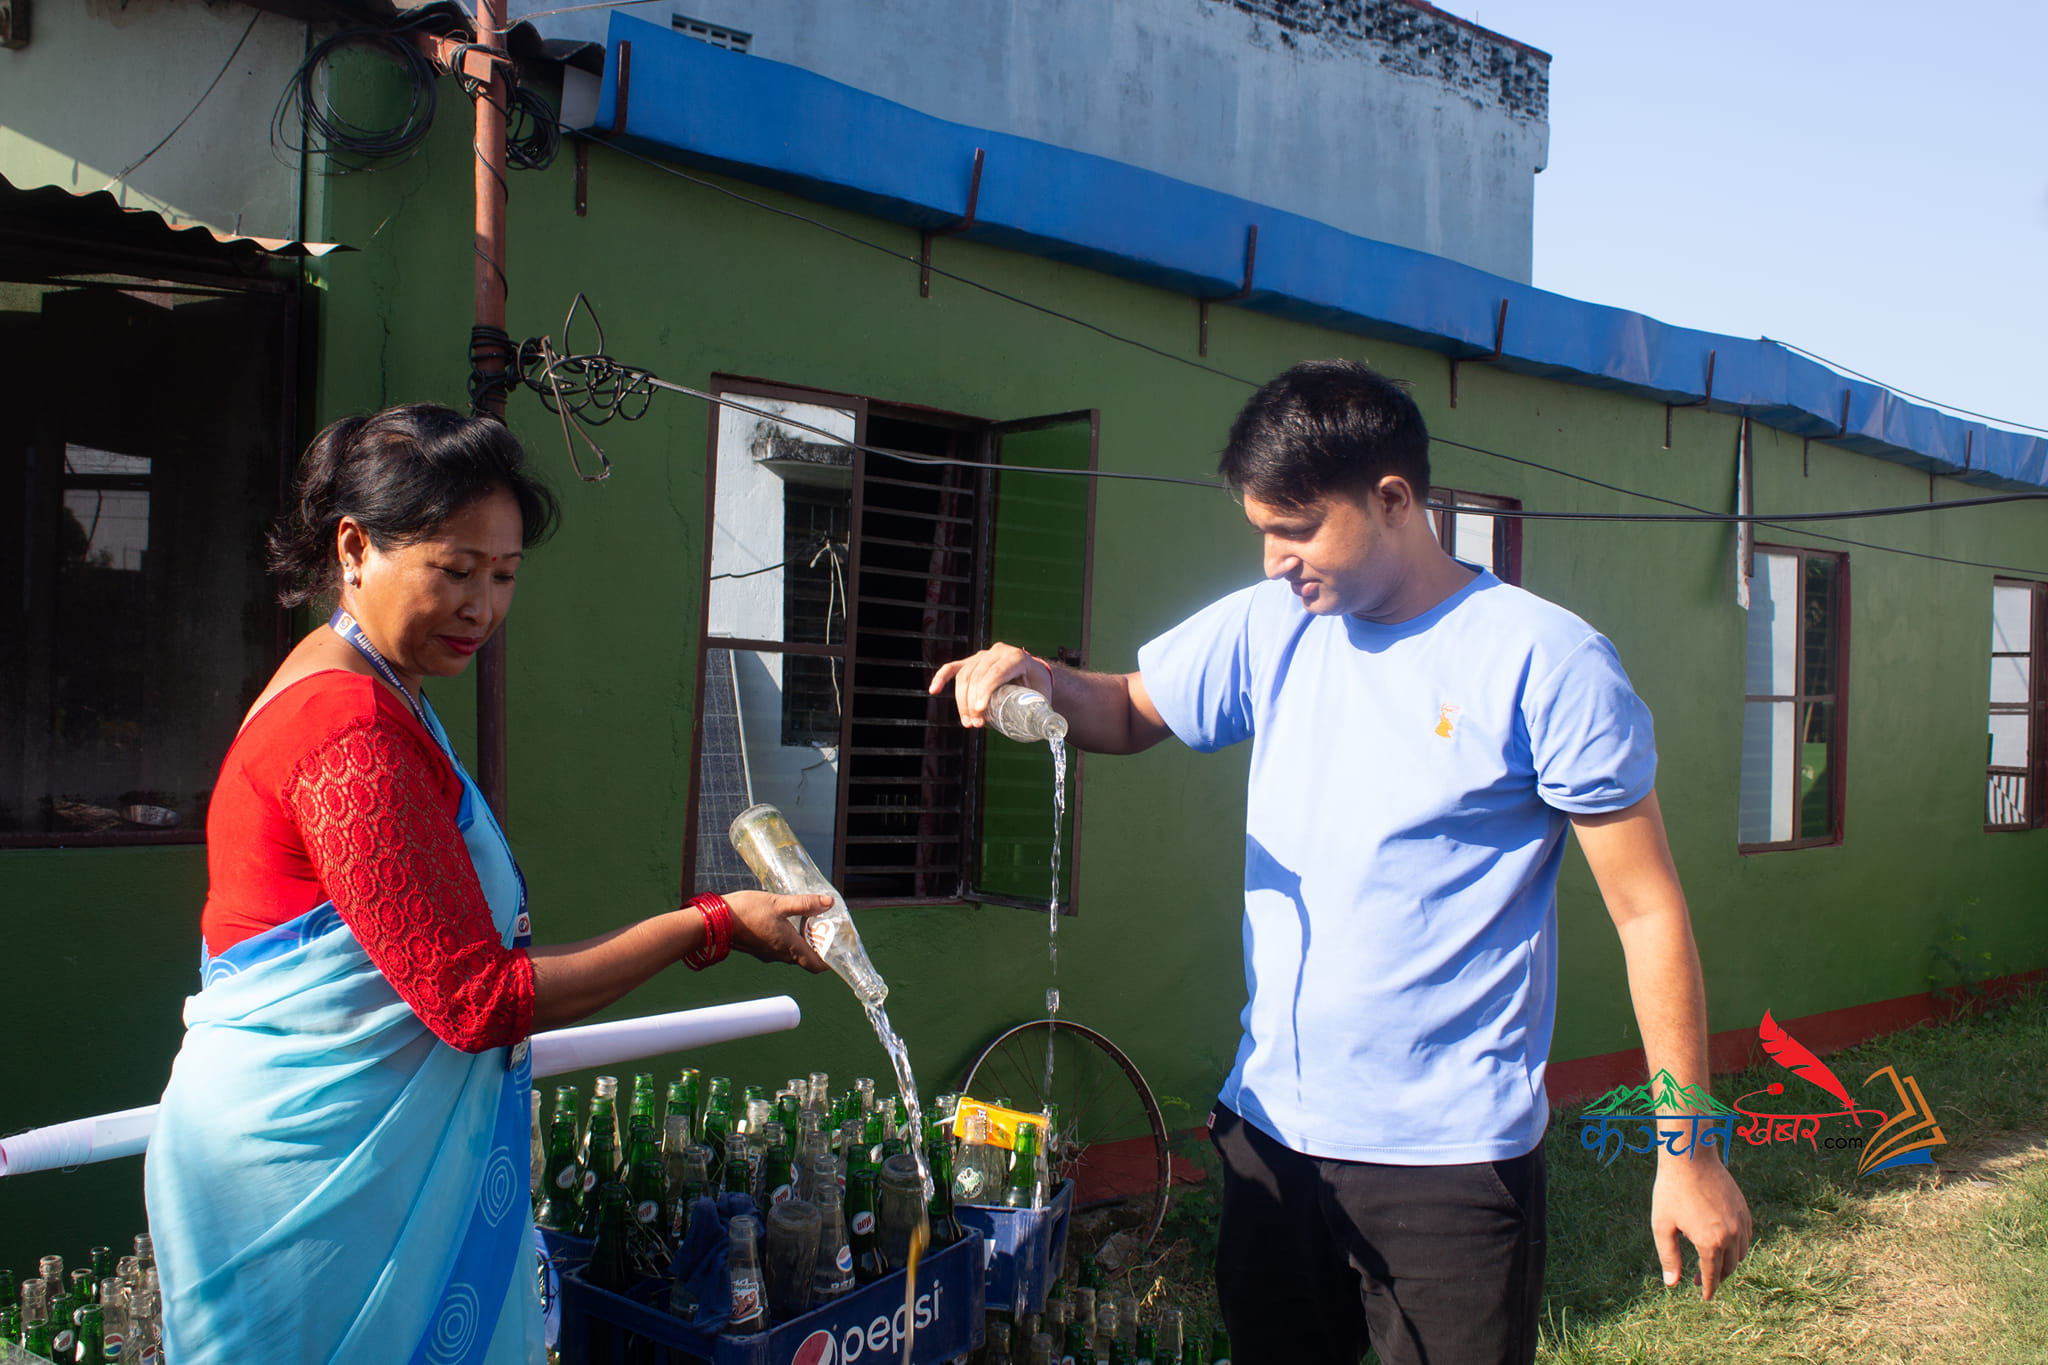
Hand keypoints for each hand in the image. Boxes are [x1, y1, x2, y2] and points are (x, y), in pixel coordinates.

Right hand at [722, 891, 831, 971]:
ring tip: (808, 920)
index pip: (817, 965)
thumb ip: (805, 904)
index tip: (838, 948)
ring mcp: (768, 953)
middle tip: (825, 927)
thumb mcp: (779, 903)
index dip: (830, 961)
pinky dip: (789, 938)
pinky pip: (780, 948)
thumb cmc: (747, 912)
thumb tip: (829, 903)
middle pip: (807, 958)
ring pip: (793, 952)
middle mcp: (781, 955)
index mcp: (790, 948)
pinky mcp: (759, 948)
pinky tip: (787, 921)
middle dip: (818, 945)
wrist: (715, 921)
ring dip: (803, 940)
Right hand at [927, 642, 1051, 726]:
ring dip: (961, 700)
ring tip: (968, 722)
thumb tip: (1044, 731)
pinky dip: (941, 678)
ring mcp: (983, 655)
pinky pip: (953, 668)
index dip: (985, 691)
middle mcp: (998, 652)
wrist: (1034, 674)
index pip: (997, 672)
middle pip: (977, 675)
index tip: (979, 712)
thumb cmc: (1039, 686)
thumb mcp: (1043, 696)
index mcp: (1017, 657)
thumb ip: (1041, 710)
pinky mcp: (972, 661)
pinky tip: (933, 690)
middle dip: (972, 701)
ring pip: (965, 675)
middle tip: (975, 724)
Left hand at [1652, 1154, 1751, 1298]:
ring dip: (1728, 1263)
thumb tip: (1673, 1283)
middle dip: (1716, 1277)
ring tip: (1711, 1263)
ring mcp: (1741, 1222)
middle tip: (1701, 1280)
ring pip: (1740, 1254)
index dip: (1708, 1289)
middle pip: (1728, 1267)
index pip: (1712, 1275)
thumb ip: (1669, 1257)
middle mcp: (1731, 1236)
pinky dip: (1738, 1247)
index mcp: (1710, 1242)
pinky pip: (1746, 1238)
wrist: (1690, 1159)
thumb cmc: (1671, 1191)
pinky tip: (1723, 1245)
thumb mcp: (1662, 1226)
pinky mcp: (1744, 1210)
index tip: (1705, 1297)